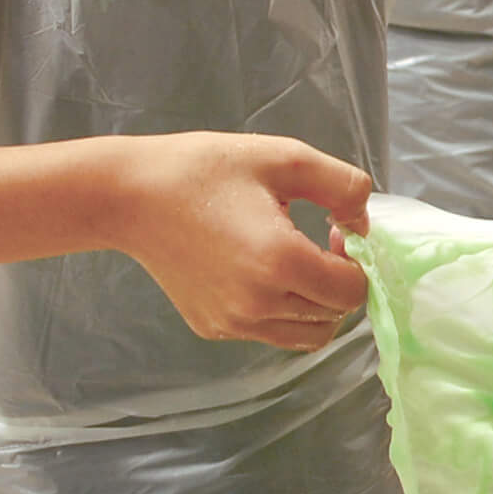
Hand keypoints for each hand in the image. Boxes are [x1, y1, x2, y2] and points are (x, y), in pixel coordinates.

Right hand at [105, 131, 372, 350]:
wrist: (131, 196)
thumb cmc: (206, 168)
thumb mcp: (285, 158)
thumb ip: (343, 187)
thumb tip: (362, 226)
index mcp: (280, 262)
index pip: (352, 291)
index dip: (356, 263)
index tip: (332, 232)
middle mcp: (258, 304)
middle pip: (333, 317)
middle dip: (339, 283)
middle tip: (318, 242)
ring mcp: (233, 323)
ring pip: (306, 335)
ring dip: (315, 303)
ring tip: (293, 261)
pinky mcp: (212, 328)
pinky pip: (269, 332)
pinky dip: (281, 310)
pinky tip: (258, 270)